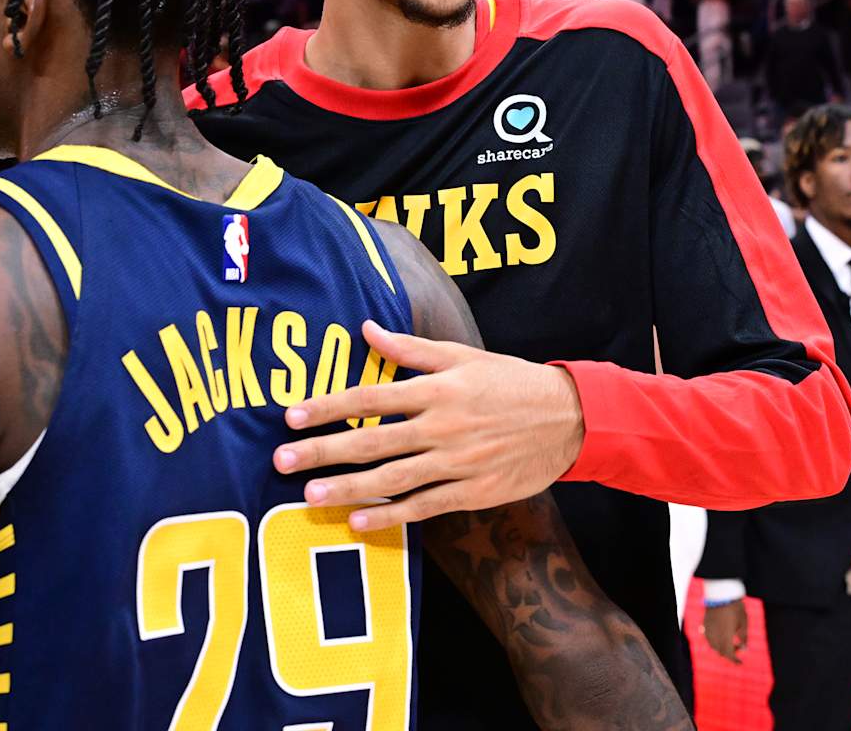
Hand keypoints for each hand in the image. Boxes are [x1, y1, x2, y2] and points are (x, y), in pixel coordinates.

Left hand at [273, 321, 584, 532]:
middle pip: (371, 440)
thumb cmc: (511, 381)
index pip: (371, 396)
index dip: (329, 405)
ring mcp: (456, 462)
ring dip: (347, 488)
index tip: (291, 416)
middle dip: (323, 451)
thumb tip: (366, 328)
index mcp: (437, 389)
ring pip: (392, 478)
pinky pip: (424, 506)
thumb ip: (411, 348)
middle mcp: (441, 426)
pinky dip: (391, 516)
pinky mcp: (472, 492)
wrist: (569, 419)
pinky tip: (359, 522)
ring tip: (308, 497)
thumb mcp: (463, 356)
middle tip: (280, 461)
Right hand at [702, 601, 748, 663]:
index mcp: (725, 637)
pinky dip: (715, 640)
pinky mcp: (705, 624)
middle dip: (729, 652)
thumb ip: (744, 637)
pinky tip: (721, 634)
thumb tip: (744, 648)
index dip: (734, 660)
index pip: (728, 654)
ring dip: (721, 647)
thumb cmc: (736, 608)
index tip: (740, 662)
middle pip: (720, 652)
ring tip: (729, 639)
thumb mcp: (744, 623)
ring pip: (713, 646)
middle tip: (738, 646)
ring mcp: (708, 630)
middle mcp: (715, 636)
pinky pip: (708, 637)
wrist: (722, 593)